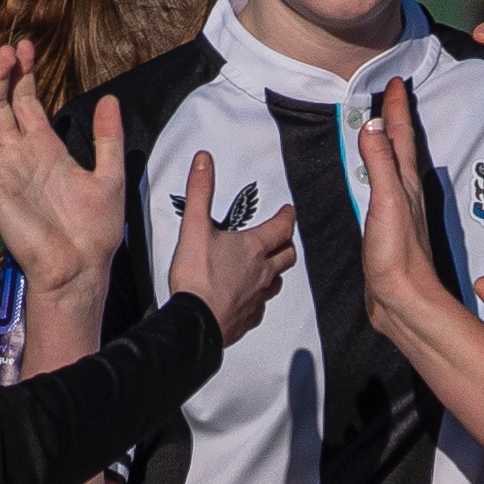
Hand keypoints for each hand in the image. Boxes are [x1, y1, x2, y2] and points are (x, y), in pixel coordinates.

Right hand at [0, 39, 123, 296]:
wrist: (80, 268)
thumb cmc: (96, 229)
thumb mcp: (110, 176)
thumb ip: (108, 138)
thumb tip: (109, 97)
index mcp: (46, 148)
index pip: (27, 101)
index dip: (24, 74)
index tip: (25, 46)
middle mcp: (20, 155)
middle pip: (2, 106)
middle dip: (2, 77)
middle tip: (6, 50)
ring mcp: (4, 171)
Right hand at [165, 148, 298, 341]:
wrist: (195, 321)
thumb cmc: (197, 278)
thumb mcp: (194, 226)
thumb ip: (200, 192)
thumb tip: (204, 162)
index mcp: (253, 248)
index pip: (280, 227)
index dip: (287, 216)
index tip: (289, 211)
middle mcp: (262, 273)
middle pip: (286, 256)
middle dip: (287, 244)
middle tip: (283, 237)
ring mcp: (258, 298)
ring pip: (277, 282)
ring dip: (276, 272)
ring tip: (269, 267)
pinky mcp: (248, 318)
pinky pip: (260, 308)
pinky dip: (259, 300)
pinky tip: (250, 300)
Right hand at [347, 79, 450, 341]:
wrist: (403, 300)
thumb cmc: (398, 255)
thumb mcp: (387, 201)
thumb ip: (379, 163)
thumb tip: (374, 123)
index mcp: (405, 183)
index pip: (401, 136)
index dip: (398, 107)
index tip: (396, 80)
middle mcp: (405, 193)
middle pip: (401, 146)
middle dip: (397, 119)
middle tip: (392, 94)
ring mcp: (398, 211)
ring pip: (394, 166)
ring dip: (390, 143)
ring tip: (384, 126)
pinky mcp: (387, 229)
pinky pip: (383, 187)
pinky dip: (378, 172)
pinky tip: (374, 178)